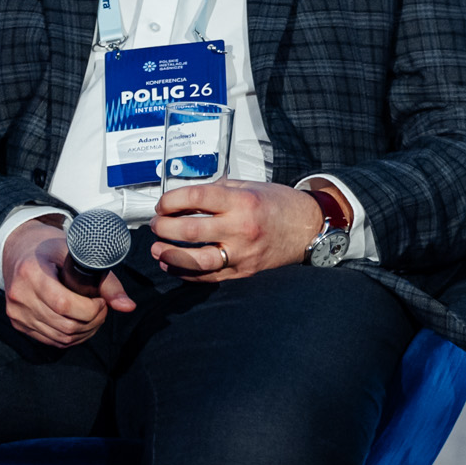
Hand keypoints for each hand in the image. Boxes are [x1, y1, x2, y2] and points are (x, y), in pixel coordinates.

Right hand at [2, 217, 134, 347]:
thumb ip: (105, 279)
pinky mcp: (18, 323)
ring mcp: (17, 313)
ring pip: (60, 337)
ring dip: (85, 331)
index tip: (101, 300)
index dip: (91, 309)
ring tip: (94, 315)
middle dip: (93, 321)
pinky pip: (50, 340)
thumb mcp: (76, 252)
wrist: (18, 250)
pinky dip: (71, 336)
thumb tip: (128, 306)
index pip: (64, 304)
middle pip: (64, 325)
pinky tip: (81, 323)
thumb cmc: (50, 248)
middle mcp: (19, 296)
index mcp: (31, 273)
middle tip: (102, 307)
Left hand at [149, 180, 325, 280]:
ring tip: (157, 249)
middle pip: (189, 230)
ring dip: (170, 255)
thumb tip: (185, 199)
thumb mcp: (251, 187)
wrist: (309, 227)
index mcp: (243, 202)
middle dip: (164, 227)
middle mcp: (242, 228)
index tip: (163, 203)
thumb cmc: (280, 205)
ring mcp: (243, 253)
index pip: (196, 198)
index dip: (171, 200)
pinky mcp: (244, 271)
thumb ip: (219, 191)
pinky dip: (186, 273)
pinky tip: (173, 266)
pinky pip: (208, 277)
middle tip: (156, 224)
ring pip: (195, 260)